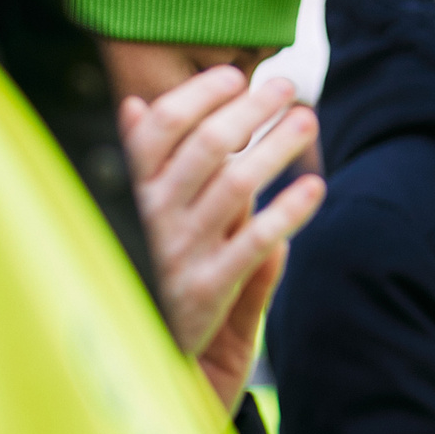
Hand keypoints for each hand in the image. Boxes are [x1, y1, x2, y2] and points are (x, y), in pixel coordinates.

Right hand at [119, 68, 323, 410]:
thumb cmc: (129, 273)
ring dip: (276, 147)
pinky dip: (288, 210)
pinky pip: (256, 242)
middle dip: (249, 110)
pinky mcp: (207, 292)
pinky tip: (315, 187)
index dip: (198, 95)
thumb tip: (133, 106)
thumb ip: (133, 163)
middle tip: (288, 85)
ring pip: (236, 186)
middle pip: (205, 148)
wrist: (124, 358)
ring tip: (306, 121)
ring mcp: (178, 254)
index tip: (233, 74)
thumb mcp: (119, 216)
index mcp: (124, 195)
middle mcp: (148, 219)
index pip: (159, 128)